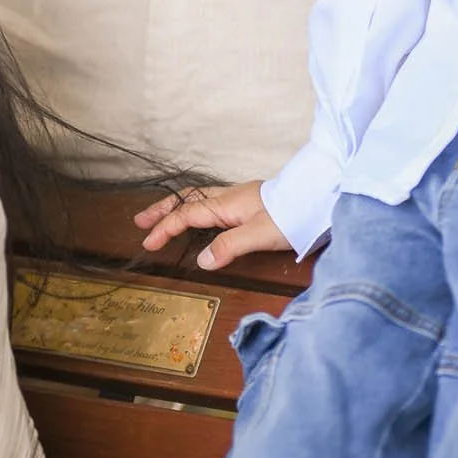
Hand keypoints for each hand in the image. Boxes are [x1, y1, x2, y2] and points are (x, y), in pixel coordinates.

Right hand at [135, 180, 290, 271]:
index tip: (148, 242)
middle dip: (164, 210)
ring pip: (200, 199)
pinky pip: (213, 202)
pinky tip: (201, 217)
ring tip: (163, 216)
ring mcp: (240, 198)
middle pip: (188, 200)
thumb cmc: (290, 216)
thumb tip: (202, 260)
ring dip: (179, 207)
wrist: (316, 198)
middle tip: (141, 220)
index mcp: (226, 204)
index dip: (166, 228)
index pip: (187, 215)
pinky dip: (196, 208)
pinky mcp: (249, 203)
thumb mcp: (258, 235)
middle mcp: (229, 197)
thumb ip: (228, 246)